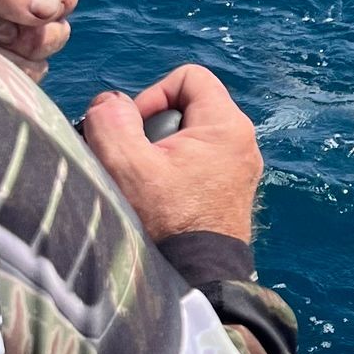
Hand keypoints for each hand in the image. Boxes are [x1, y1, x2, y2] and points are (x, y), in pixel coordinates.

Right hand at [81, 65, 261, 244]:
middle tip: (137, 160)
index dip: (153, 93)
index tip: (136, 129)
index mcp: (226, 125)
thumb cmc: (167, 222)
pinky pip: (201, 161)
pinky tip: (161, 197)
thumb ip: (111, 121)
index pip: (188, 77)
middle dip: (154, 126)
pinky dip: (177, 170)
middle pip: (188, 106)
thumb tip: (110, 103)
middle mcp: (242, 141)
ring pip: (191, 136)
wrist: (199, 276)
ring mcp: (241, 167)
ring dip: (161, 152)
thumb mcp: (127, 165)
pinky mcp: (233, 189)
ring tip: (146, 181)